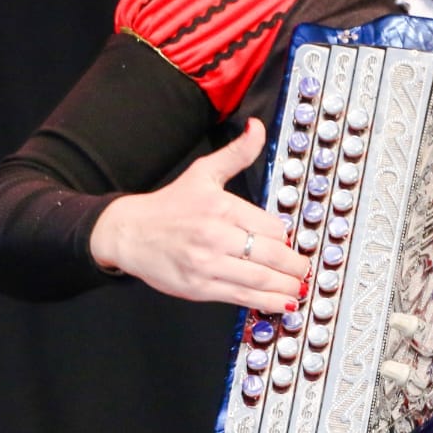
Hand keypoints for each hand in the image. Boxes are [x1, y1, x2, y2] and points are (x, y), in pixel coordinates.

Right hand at [89, 119, 306, 311]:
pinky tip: (282, 304)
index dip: (286, 237)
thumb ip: (237, 153)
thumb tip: (257, 128)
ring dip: (287, 288)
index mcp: (222, 207)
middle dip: (295, 266)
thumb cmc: (169, 206)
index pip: (272, 227)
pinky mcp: (200, 288)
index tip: (291, 243)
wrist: (129, 233)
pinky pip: (242, 297)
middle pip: (272, 255)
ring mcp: (208, 264)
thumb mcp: (204, 173)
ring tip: (298, 288)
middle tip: (303, 269)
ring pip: (261, 279)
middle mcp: (216, 236)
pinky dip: (267, 303)